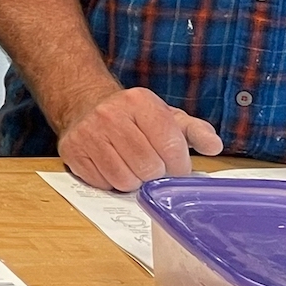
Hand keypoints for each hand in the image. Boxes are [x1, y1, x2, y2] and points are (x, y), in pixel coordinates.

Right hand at [58, 84, 223, 191]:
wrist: (86, 104)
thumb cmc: (133, 117)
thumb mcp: (166, 117)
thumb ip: (194, 131)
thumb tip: (214, 146)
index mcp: (139, 101)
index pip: (171, 146)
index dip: (179, 166)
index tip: (175, 167)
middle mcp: (110, 114)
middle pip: (148, 167)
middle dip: (155, 175)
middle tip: (152, 168)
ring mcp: (88, 132)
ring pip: (125, 180)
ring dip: (134, 181)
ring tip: (131, 166)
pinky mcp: (72, 150)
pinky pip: (103, 183)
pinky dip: (111, 182)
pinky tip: (111, 166)